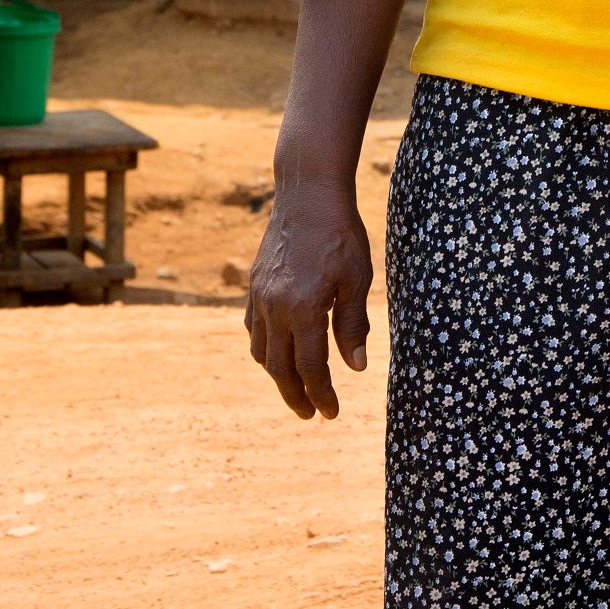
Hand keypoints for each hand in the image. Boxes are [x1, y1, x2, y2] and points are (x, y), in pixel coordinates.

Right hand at [244, 183, 373, 418]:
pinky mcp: (254, 285)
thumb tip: (355, 368)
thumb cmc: (340, 233)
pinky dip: (263, 349)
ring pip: (262, 351)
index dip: (321, 394)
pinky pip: (252, 328)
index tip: (330, 414)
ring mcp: (260, 296)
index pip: (310, 367)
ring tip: (295, 390)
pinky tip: (276, 353)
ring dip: (277, 376)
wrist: (307, 194)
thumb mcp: (356, 279)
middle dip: (296, 395)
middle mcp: (275, 308)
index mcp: (303, 309)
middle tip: (312, 414)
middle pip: (280, 367)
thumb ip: (353, 325)